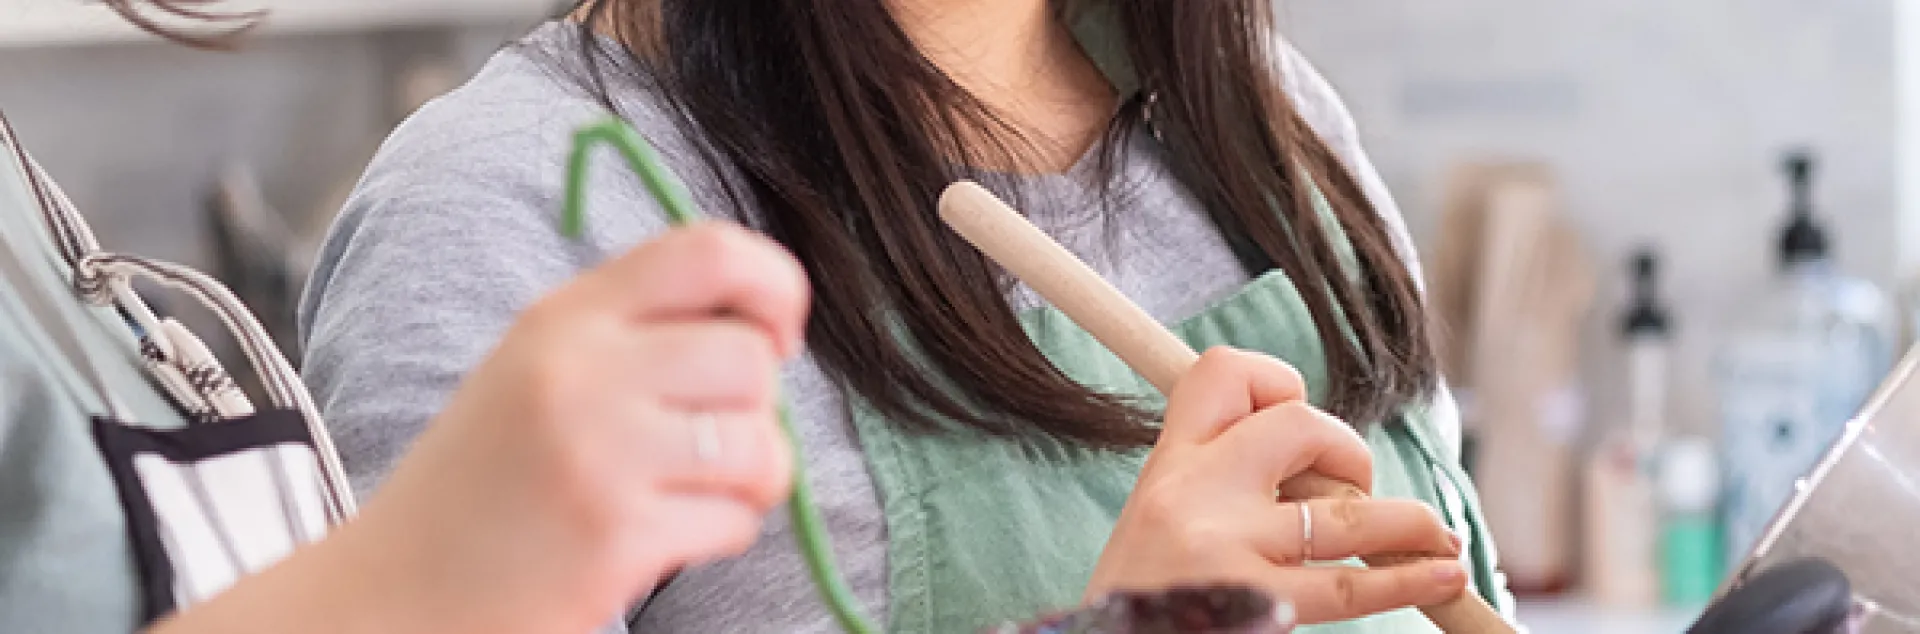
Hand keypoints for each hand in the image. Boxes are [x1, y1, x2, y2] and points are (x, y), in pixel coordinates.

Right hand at [335, 223, 807, 632]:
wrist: (393, 593)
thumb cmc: (487, 484)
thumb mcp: (539, 368)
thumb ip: (638, 331)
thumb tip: (768, 332)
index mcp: (565, 317)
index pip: (710, 251)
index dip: (774, 288)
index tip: (772, 338)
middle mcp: (580, 371)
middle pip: (751, 359)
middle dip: (759, 408)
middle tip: (711, 440)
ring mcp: (600, 455)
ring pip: (761, 445)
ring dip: (752, 479)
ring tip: (691, 492)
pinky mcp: (618, 536)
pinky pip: (736, 521)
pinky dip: (720, 534)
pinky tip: (659, 537)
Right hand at [1087, 348, 1465, 624]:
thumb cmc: (1136, 604)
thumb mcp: (1151, 527)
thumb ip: (1210, 488)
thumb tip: (1300, 470)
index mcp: (1167, 468)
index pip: (1223, 374)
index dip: (1274, 383)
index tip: (1291, 419)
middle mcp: (1194, 494)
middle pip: (1297, 425)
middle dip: (1347, 453)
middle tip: (1350, 494)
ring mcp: (1224, 549)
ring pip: (1342, 513)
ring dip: (1407, 523)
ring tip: (1438, 537)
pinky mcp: (1253, 604)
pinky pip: (1348, 586)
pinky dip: (1407, 579)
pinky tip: (1439, 575)